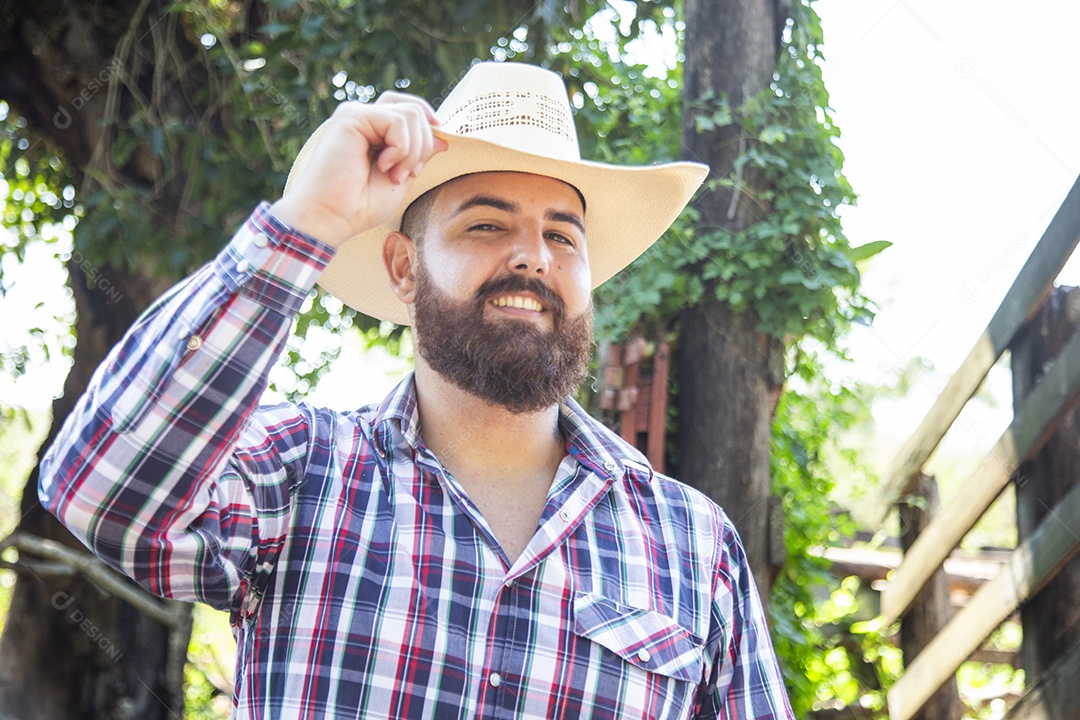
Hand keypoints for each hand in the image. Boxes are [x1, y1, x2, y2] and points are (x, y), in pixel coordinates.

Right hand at [270, 92, 448, 247]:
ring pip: (410, 114)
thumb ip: (419, 154)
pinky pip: (396, 121)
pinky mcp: (351, 116)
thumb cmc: (360, 205)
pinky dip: (401, 148)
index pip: (409, 109)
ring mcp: (357, 115)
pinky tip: (383, 166)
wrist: (331, 218)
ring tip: (394, 175)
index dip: (428, 125)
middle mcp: (364, 119)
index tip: (436, 150)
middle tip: (408, 174)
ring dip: (412, 151)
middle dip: (424, 144)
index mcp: (373, 131)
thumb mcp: (401, 176)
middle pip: (414, 110)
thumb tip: (443, 137)